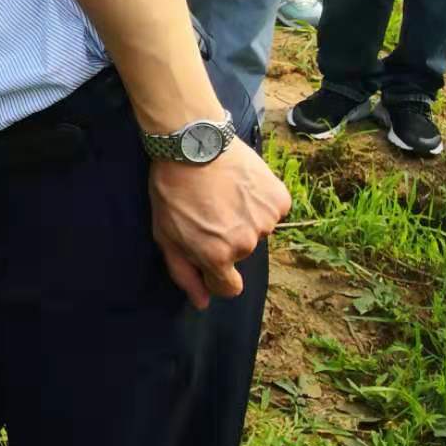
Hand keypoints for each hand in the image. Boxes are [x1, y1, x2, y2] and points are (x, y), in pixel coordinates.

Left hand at [147, 142, 290, 309]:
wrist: (194, 142)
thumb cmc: (172, 188)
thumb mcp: (165, 234)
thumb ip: (184, 273)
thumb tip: (202, 303)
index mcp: (217, 256)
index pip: (228, 288)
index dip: (215, 276)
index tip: (207, 255)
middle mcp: (246, 244)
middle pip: (240, 254)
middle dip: (225, 240)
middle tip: (207, 211)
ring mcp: (266, 221)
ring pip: (256, 231)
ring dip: (243, 218)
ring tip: (223, 194)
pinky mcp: (279, 199)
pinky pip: (271, 210)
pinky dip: (259, 202)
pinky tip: (240, 185)